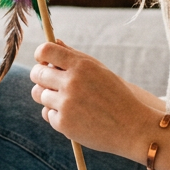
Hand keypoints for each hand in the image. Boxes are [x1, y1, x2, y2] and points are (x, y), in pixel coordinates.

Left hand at [30, 40, 160, 160]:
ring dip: (49, 97)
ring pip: (39, 94)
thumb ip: (75, 56)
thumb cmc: (116, 96)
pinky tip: (75, 117)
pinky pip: (47, 114)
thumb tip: (55, 41)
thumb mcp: (99, 71)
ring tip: (68, 102)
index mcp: (81, 66)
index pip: (46, 50)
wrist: (132, 127)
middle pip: (37, 74)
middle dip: (40, 77)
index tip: (43, 61)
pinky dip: (57, 116)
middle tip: (50, 83)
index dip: (40, 55)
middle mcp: (71, 82)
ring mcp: (66, 104)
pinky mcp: (63, 123)